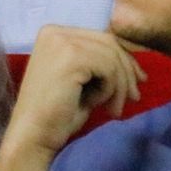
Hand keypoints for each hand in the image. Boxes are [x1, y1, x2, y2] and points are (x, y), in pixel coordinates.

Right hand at [1, 27, 146, 158]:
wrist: (32, 138)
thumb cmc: (57, 114)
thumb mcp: (83, 80)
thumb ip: (100, 61)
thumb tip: (133, 61)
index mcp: (54, 34)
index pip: (103, 39)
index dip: (124, 60)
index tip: (137, 82)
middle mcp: (55, 32)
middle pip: (110, 44)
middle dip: (127, 72)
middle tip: (134, 97)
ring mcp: (61, 42)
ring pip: (112, 56)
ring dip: (120, 85)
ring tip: (114, 108)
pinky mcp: (70, 56)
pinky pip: (109, 67)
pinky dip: (109, 89)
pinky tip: (95, 104)